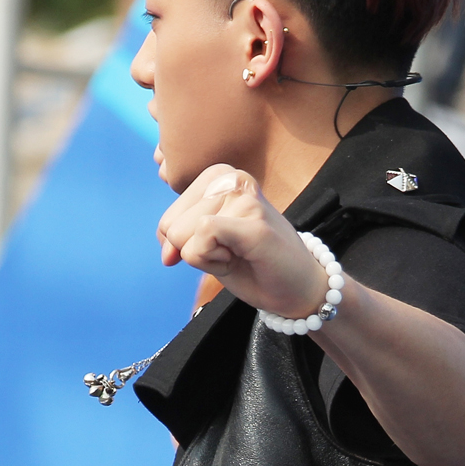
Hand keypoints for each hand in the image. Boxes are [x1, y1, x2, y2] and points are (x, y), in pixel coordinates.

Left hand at [155, 165, 328, 318]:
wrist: (298, 288)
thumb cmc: (255, 265)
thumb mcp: (208, 245)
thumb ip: (180, 239)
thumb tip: (166, 254)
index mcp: (220, 177)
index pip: (168, 219)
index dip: (187, 246)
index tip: (222, 247)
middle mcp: (232, 179)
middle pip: (172, 227)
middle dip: (197, 252)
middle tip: (234, 252)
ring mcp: (244, 199)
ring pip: (184, 235)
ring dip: (209, 258)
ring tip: (240, 254)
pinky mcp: (253, 223)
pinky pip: (202, 240)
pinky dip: (214, 262)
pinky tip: (241, 258)